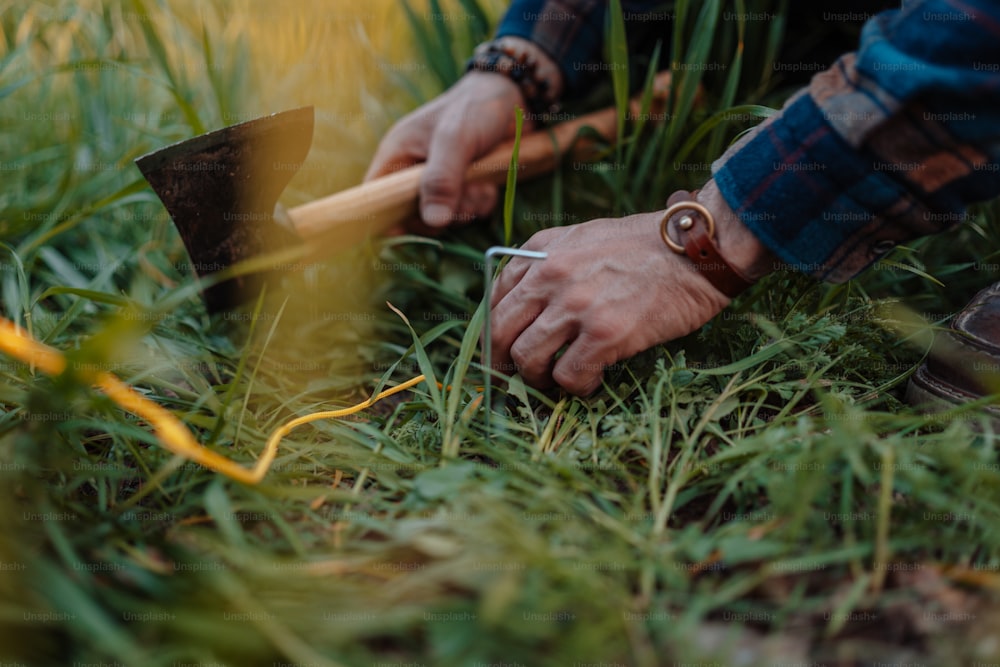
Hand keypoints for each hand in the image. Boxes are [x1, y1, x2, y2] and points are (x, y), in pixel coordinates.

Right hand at [365, 72, 528, 230]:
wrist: (514, 97)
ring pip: (443, 217)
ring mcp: (439, 182)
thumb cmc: (475, 108)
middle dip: (441, 213)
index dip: (385, 216)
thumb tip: (433, 222)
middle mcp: (413, 172)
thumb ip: (441, 179)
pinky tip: (490, 185)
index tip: (413, 226)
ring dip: (467, 208)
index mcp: (398, 155)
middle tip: (465, 194)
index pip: (375, 197)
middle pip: (412, 216)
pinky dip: (481, 204)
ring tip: (482, 184)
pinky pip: (467, 212)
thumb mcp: (455, 139)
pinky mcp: (463, 188)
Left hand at [488, 211, 731, 394]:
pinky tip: (590, 383)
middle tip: (515, 378)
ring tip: (556, 380)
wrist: (695, 250)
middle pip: (499, 331)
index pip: (494, 298)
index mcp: (540, 251)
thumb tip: (526, 302)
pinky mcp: (604, 333)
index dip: (495, 331)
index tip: (503, 348)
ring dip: (536, 378)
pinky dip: (575, 387)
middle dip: (501, 362)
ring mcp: (575, 305)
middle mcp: (549, 275)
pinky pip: (568, 376)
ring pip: (526, 358)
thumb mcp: (583, 237)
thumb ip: (549, 262)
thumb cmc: (645, 246)